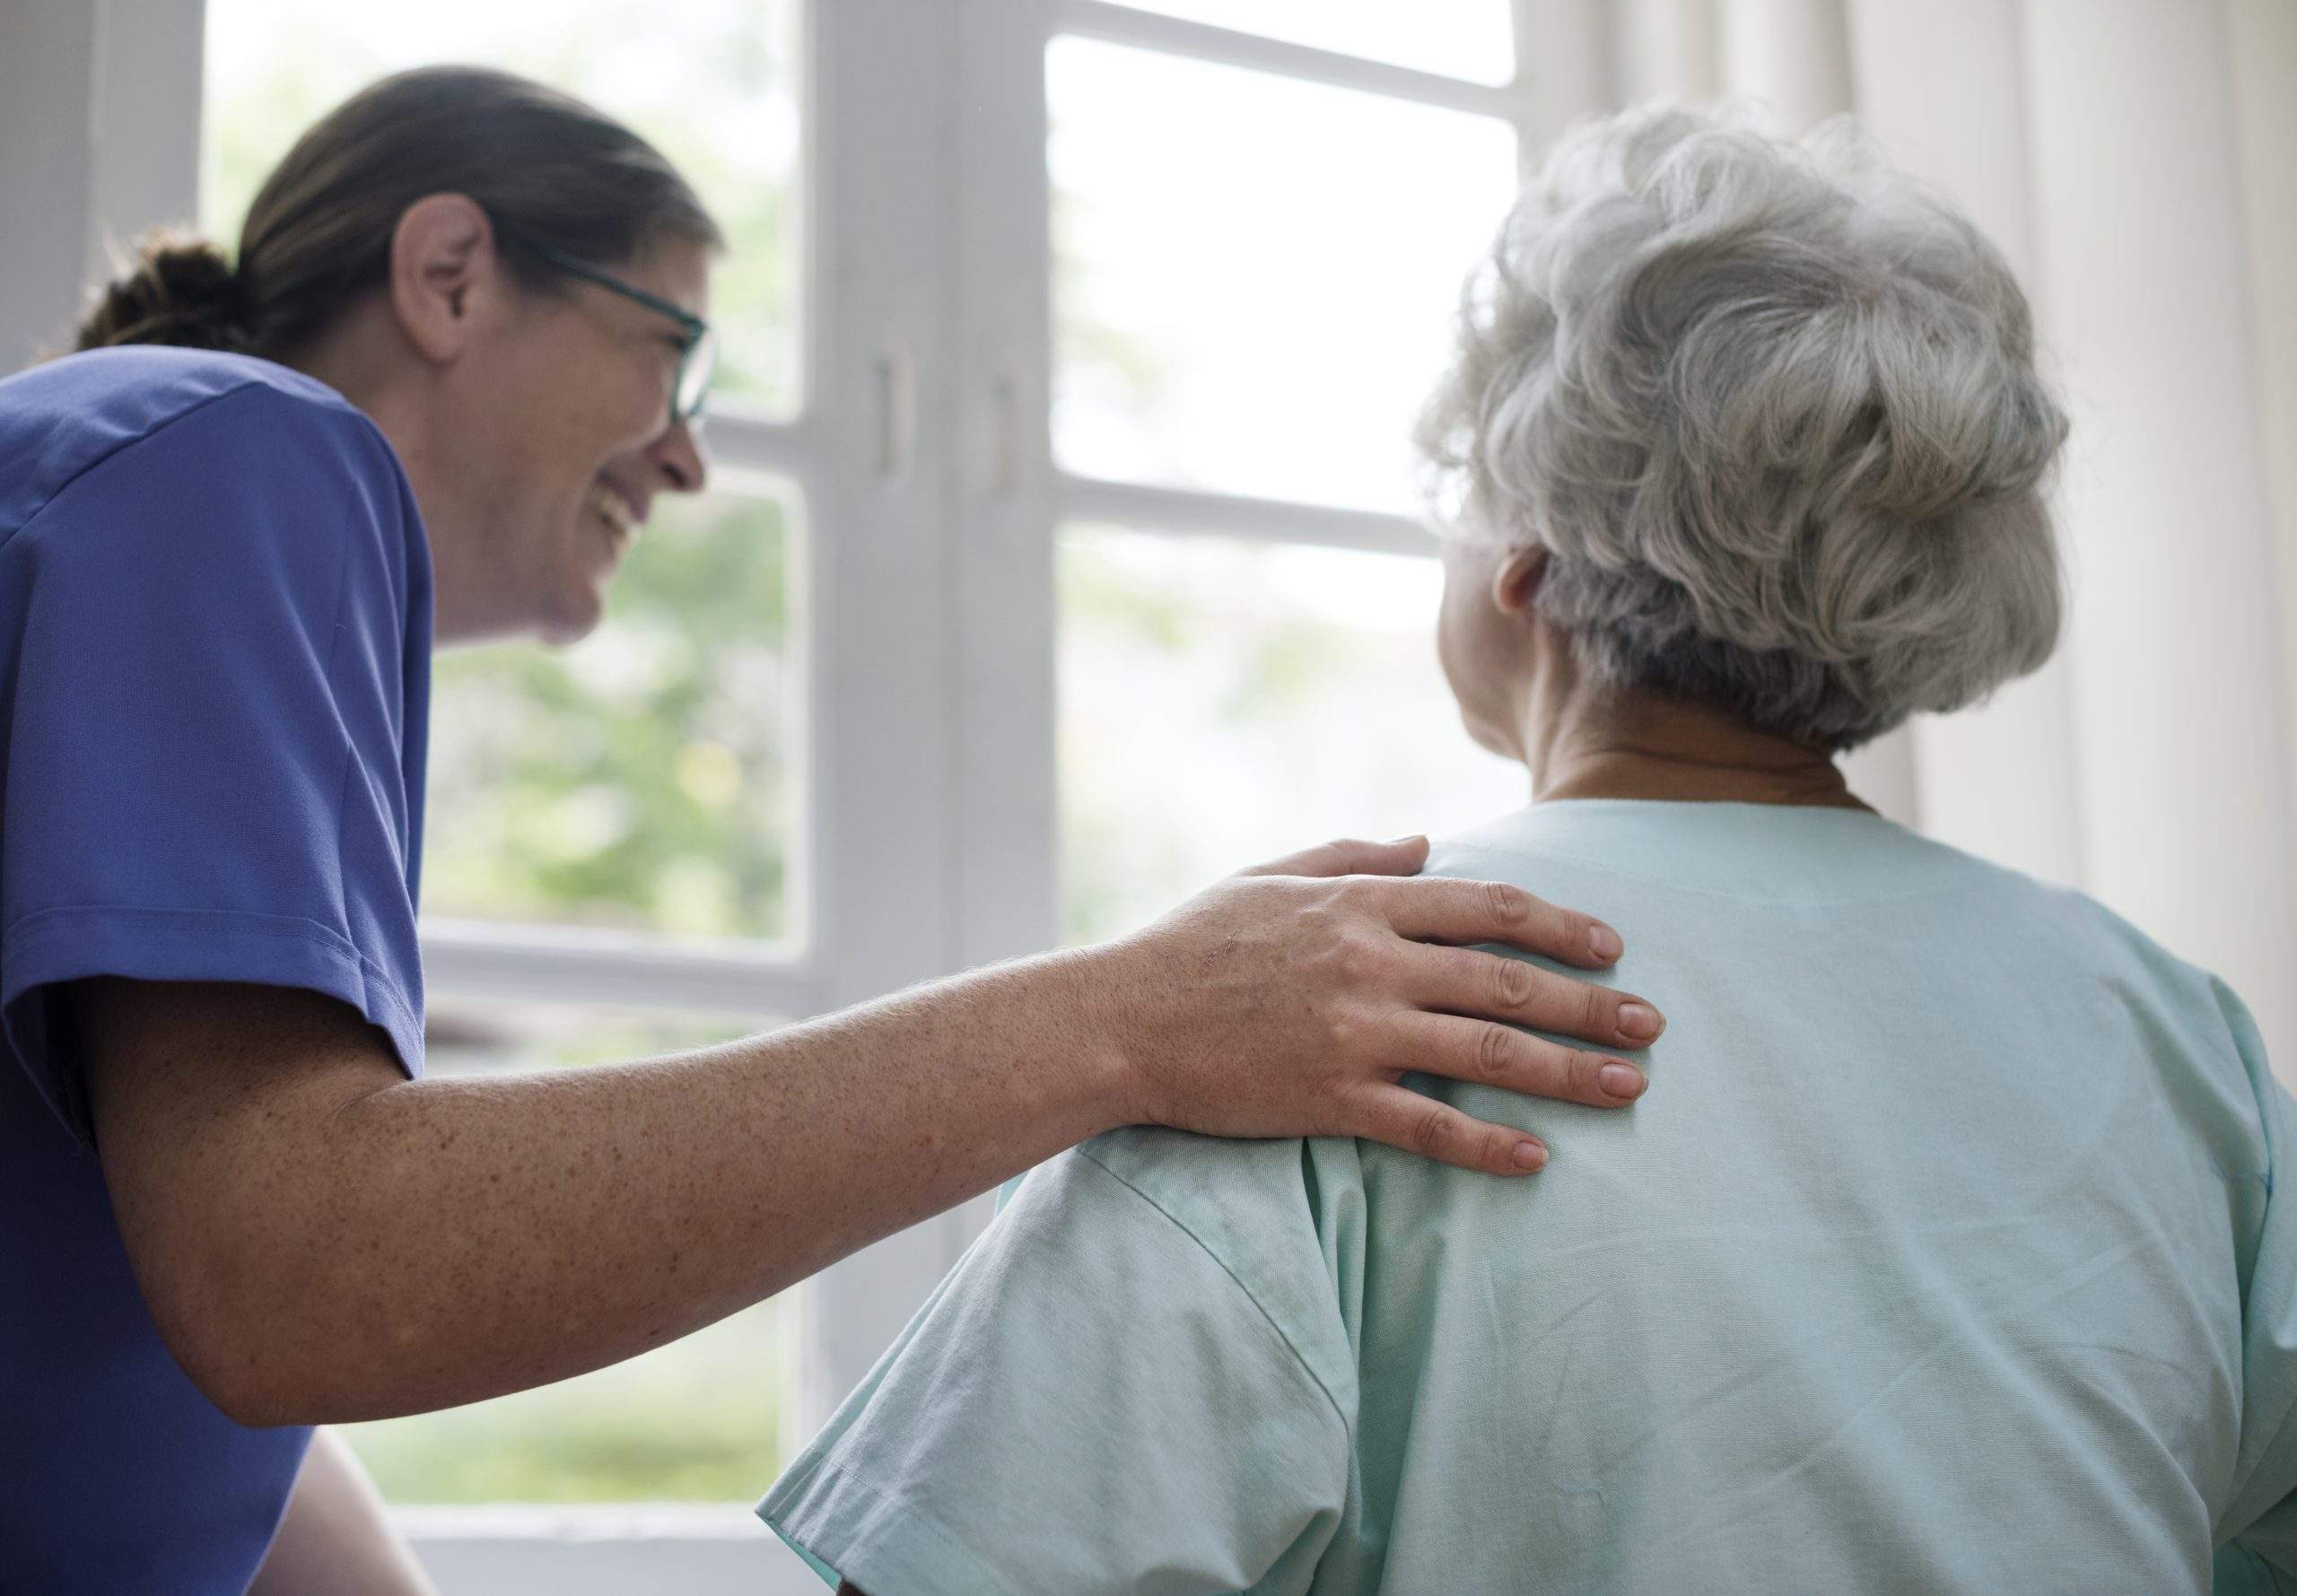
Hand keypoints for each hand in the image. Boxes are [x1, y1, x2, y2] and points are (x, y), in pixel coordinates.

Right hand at [1094, 835, 1663, 1175]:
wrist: (1118, 1019)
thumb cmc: (1189, 944)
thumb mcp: (1270, 876)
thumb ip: (1353, 855)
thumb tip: (1428, 843)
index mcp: (1361, 903)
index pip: (1488, 907)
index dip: (1561, 925)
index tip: (1610, 946)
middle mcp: (1371, 962)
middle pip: (1508, 980)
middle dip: (1591, 1003)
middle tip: (1651, 1024)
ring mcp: (1354, 1032)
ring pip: (1487, 1051)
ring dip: (1568, 1072)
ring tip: (1629, 1087)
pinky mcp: (1331, 1097)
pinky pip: (1428, 1124)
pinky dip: (1487, 1143)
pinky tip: (1535, 1159)